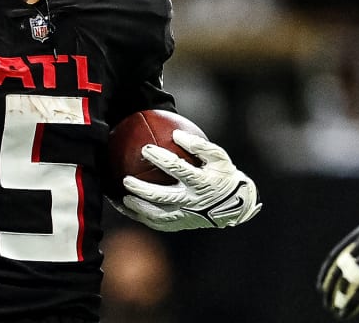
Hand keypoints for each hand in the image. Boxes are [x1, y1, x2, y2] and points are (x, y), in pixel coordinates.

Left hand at [117, 130, 260, 230]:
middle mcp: (192, 201)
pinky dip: (142, 217)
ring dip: (139, 208)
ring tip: (123, 199)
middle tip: (126, 179)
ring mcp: (186, 216)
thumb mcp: (219, 157)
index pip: (178, 168)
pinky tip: (128, 210)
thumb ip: (199, 145)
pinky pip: (158, 224)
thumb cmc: (223, 175)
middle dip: (142, 189)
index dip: (161, 158)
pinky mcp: (181, 225)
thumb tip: (176, 134)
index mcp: (201, 182)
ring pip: (158, 215)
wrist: (235, 205)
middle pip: (162, 196)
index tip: (145, 149)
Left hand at [317, 211, 358, 318]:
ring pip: (347, 282)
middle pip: (338, 270)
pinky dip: (352, 303)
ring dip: (338, 297)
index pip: (336, 256)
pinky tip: (345, 312)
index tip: (321, 284)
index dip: (327, 271)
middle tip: (323, 298)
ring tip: (332, 309)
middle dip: (329, 285)